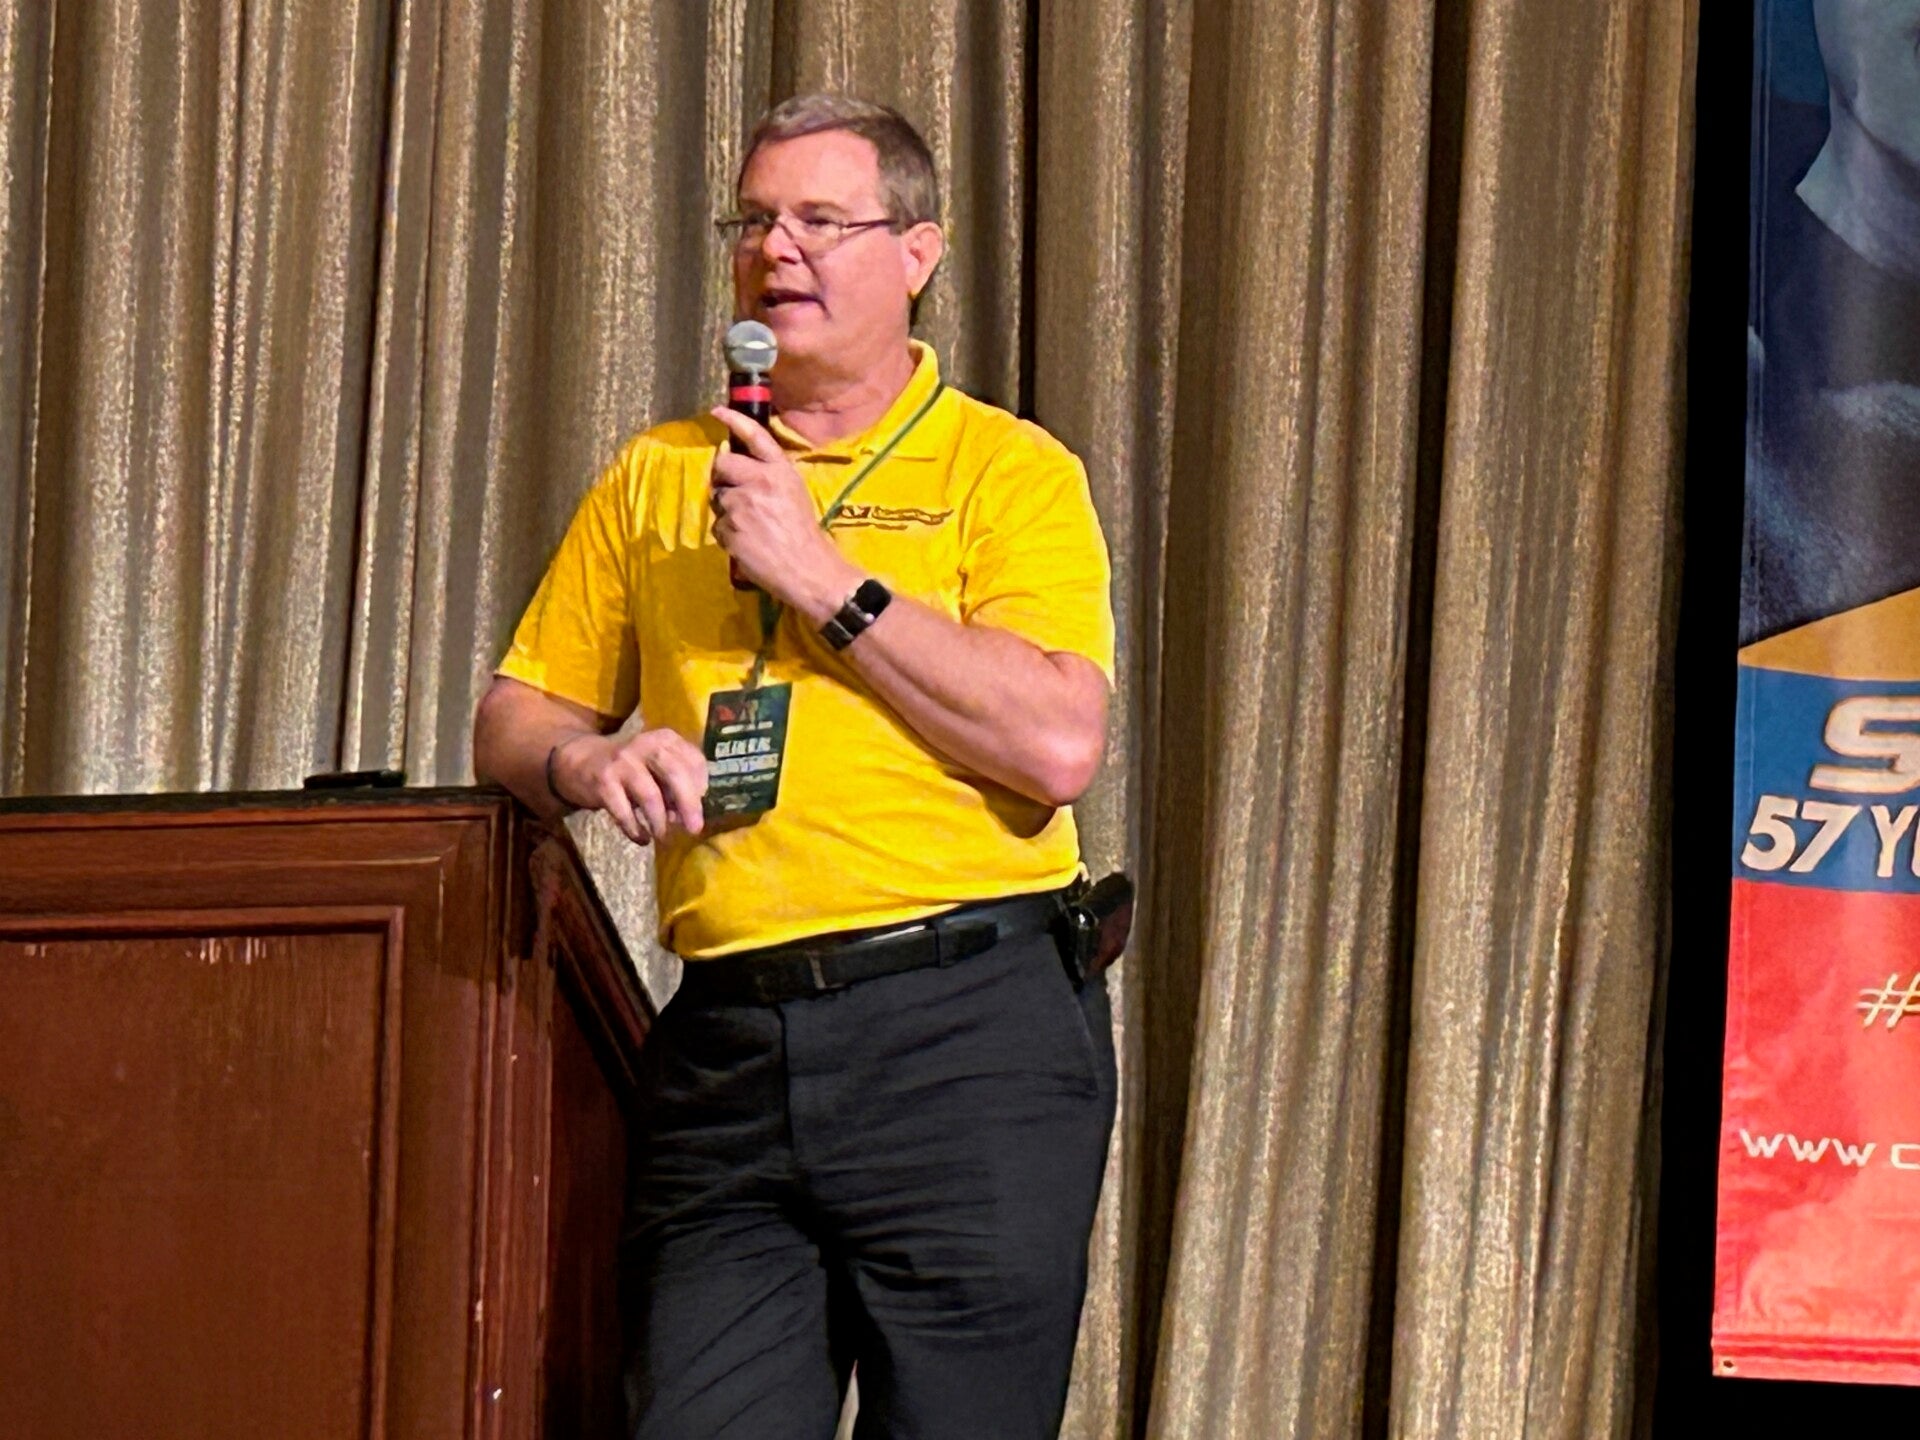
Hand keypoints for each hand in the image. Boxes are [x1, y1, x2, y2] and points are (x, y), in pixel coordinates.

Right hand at [549, 728, 707, 844]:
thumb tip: (687, 816)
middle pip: (675, 773)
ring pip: (650, 795)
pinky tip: (641, 839)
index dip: (701, 785)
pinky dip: (635, 829)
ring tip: (662, 836)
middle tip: (694, 829)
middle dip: (688, 804)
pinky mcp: (603, 781)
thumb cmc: (630, 768)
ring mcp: (623, 762)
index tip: (699, 804)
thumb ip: (674, 786)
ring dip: (659, 821)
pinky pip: (624, 811)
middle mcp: (645, 745)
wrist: (581, 761)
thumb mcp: (655, 767)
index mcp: (665, 739)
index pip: (694, 760)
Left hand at [710, 407, 860, 615]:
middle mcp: (760, 481)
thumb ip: (768, 476)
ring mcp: (743, 505)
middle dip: (722, 477)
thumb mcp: (794, 492)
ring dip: (727, 511)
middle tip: (732, 492)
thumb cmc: (804, 532)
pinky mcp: (731, 528)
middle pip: (722, 465)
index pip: (755, 436)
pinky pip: (718, 526)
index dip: (734, 420)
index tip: (717, 411)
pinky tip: (746, 543)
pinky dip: (727, 535)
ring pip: (718, 498)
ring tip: (749, 526)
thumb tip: (735, 464)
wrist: (807, 569)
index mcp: (780, 471)